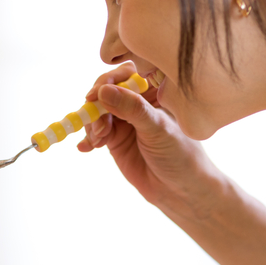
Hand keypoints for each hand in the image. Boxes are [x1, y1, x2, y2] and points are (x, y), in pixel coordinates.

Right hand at [79, 63, 221, 216]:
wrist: (180, 191)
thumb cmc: (180, 155)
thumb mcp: (157, 128)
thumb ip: (132, 109)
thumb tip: (103, 91)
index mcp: (154, 91)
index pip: (127, 73)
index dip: (109, 80)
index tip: (97, 95)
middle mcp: (137, 102)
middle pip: (106, 91)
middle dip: (97, 106)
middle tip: (99, 126)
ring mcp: (124, 120)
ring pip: (96, 111)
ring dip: (92, 124)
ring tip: (98, 141)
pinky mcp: (114, 139)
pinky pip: (94, 131)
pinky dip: (87, 138)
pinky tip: (85, 148)